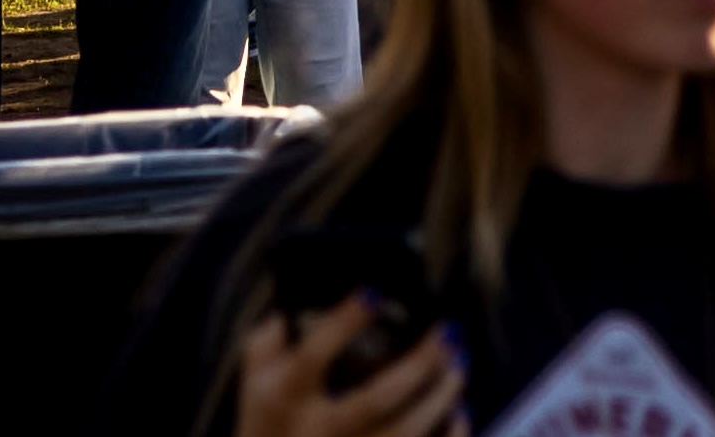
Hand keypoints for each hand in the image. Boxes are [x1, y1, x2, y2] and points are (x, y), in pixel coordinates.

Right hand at [234, 296, 464, 436]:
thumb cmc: (269, 420)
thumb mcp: (255, 380)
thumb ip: (270, 338)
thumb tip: (303, 299)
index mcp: (284, 399)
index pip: (313, 357)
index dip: (344, 323)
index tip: (376, 291)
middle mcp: (315, 433)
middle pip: (375, 400)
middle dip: (419, 363)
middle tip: (450, 330)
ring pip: (405, 432)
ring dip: (441, 395)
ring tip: (459, 363)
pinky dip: (447, 434)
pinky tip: (457, 411)